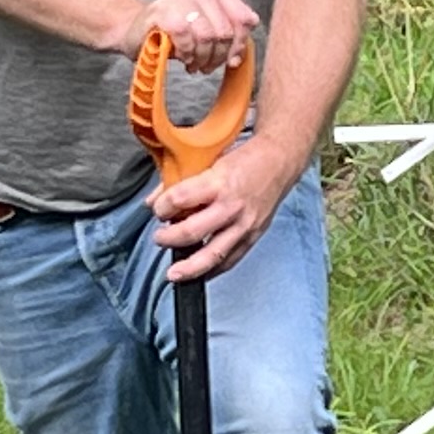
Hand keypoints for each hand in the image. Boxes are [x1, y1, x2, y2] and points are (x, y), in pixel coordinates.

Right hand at [122, 0, 257, 71]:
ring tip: (193, 63)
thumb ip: (228, 40)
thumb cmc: (174, 34)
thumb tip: (236, 58)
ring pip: (207, 36)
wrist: (136, 31)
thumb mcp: (207, 34)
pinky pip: (185, 38)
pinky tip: (181, 56)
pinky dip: (185, 53)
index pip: (243, 18)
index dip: (240, 44)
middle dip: (218, 56)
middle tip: (206, 66)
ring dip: (201, 58)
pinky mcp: (163, 13)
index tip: (231, 60)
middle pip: (225, 31)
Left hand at [151, 132, 299, 282]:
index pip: (179, 199)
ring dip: (188, 267)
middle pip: (191, 231)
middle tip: (159, 237)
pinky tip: (200, 274)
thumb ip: (180, 181)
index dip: (161, 207)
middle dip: (168, 238)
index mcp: (218, 182)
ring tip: (173, 273)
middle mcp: (231, 206)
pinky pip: (230, 261)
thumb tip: (154, 200)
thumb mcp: (209, 160)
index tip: (157, 209)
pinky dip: (213, 270)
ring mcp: (243, 225)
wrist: (279, 162)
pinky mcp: (253, 236)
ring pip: (212, 255)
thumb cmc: (245, 159)